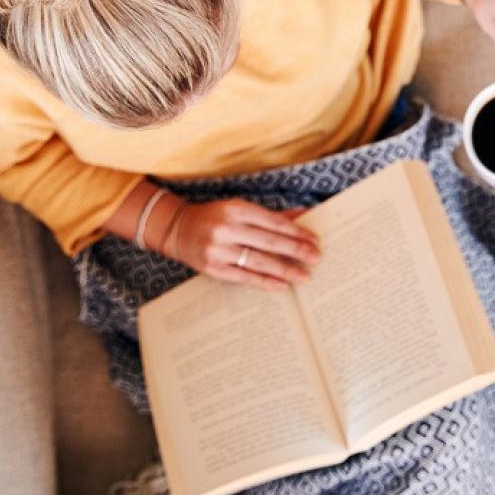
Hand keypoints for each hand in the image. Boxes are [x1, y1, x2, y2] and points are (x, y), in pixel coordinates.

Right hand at [170, 199, 319, 290]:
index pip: (273, 222)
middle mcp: (227, 228)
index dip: (296, 231)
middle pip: (269, 241)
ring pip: (259, 261)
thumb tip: (302, 214)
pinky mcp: (213, 268)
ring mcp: (218, 250)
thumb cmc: (216, 218)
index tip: (314, 239)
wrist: (178, 229)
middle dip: (296, 250)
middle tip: (316, 258)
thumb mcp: (240, 209)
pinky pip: (244, 277)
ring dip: (285, 269)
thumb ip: (270, 215)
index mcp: (236, 209)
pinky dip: (265, 282)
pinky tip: (281, 285)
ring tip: (303, 276)